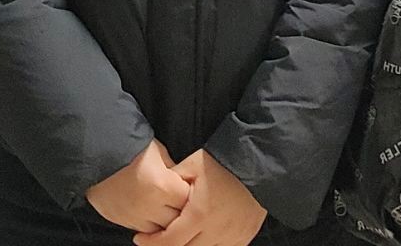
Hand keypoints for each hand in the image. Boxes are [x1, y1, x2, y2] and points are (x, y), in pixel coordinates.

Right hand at [86, 141, 190, 233]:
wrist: (93, 152)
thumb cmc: (128, 146)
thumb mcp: (157, 151)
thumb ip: (173, 169)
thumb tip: (184, 181)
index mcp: (161, 185)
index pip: (187, 200)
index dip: (189, 193)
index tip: (188, 186)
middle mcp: (148, 205)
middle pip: (176, 220)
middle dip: (180, 210)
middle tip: (178, 198)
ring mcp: (133, 216)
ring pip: (159, 230)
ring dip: (165, 220)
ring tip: (163, 204)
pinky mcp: (120, 220)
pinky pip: (142, 229)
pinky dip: (149, 223)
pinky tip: (149, 209)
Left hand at [133, 150, 265, 245]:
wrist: (261, 163)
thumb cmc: (225, 162)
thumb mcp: (193, 164)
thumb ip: (173, 179)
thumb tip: (155, 189)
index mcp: (199, 215)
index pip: (169, 242)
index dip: (151, 243)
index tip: (140, 239)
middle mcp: (216, 232)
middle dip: (168, 245)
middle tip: (158, 237)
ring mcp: (231, 237)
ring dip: (189, 245)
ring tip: (180, 235)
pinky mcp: (243, 237)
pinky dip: (208, 245)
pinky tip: (201, 235)